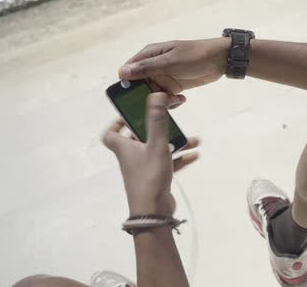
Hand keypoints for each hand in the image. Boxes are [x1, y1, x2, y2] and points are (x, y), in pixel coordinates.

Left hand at [102, 92, 199, 215]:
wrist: (153, 212)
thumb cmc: (149, 176)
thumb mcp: (156, 144)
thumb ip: (157, 119)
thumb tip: (156, 93)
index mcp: (124, 147)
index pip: (111, 133)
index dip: (117, 121)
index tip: (132, 112)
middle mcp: (131, 157)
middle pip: (140, 137)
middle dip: (158, 127)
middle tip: (170, 119)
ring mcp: (144, 169)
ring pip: (158, 149)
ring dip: (174, 142)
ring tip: (193, 138)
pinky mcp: (156, 179)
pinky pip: (169, 163)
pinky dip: (180, 157)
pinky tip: (195, 153)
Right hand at [119, 38, 230, 93]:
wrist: (220, 60)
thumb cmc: (196, 55)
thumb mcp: (170, 61)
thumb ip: (147, 67)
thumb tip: (122, 72)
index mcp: (149, 54)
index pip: (128, 70)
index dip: (127, 85)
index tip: (132, 97)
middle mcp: (154, 66)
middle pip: (139, 85)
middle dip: (146, 96)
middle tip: (157, 102)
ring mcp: (164, 77)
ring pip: (153, 94)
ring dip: (161, 101)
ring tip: (174, 100)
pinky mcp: (174, 86)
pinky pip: (165, 98)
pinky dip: (170, 102)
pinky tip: (181, 100)